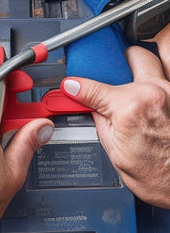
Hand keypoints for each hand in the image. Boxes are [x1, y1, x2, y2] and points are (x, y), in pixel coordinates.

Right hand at [62, 23, 169, 207]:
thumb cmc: (158, 177)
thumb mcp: (112, 149)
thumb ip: (98, 117)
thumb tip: (84, 102)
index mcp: (132, 106)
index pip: (93, 87)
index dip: (77, 87)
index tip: (72, 86)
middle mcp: (157, 92)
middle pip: (135, 55)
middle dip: (120, 61)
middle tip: (110, 75)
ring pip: (157, 59)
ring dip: (143, 66)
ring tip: (133, 83)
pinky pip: (167, 77)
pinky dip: (157, 80)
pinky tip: (147, 98)